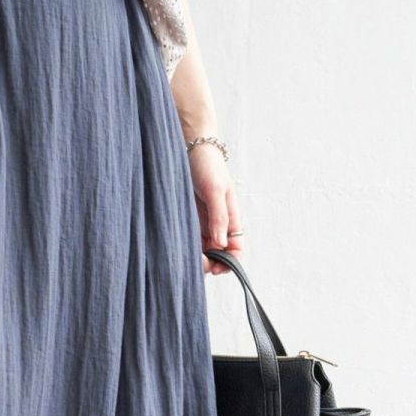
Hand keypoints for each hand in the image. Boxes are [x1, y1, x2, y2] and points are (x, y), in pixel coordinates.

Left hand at [188, 144, 243, 275]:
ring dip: (197, 258)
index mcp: (231, 218)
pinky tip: (179, 249)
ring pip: (203, 250)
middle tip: (198, 265)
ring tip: (186, 259)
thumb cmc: (208, 165)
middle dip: (211, 263)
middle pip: (218, 254)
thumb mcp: (215, 190)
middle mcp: (218, 224)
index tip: (216, 267)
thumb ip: (219, 218)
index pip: (236, 249)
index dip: (230, 262)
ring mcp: (202, 223)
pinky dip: (186, 248)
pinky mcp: (187, 219)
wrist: (189, 147)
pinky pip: (189, 240)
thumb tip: (221, 244)